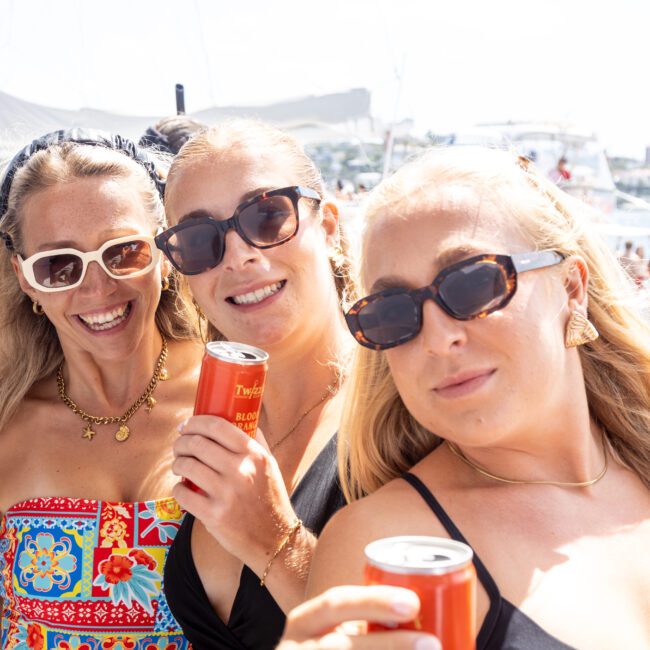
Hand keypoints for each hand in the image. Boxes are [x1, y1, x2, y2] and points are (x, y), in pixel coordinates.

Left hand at [172, 415, 296, 569]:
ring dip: (177, 463)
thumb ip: (255, 441)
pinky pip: (183, 494)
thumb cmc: (270, 498)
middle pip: (198, 444)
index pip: (218, 427)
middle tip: (179, 445)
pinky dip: (177, 488)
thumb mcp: (270, 464)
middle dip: (182, 442)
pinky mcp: (214, 516)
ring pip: (187, 466)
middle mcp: (241, 471)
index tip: (187, 425)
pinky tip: (182, 488)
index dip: (196, 422)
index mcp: (254, 455)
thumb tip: (238, 417)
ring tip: (179, 465)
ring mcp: (226, 494)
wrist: (275, 540)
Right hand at [278, 585, 440, 648]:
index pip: (337, 603)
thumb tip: (423, 620)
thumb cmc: (328, 649)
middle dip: (389, 645)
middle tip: (431, 643)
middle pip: (341, 647)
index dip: (374, 601)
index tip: (413, 603)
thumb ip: (365, 625)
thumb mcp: (333, 632)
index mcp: (305, 622)